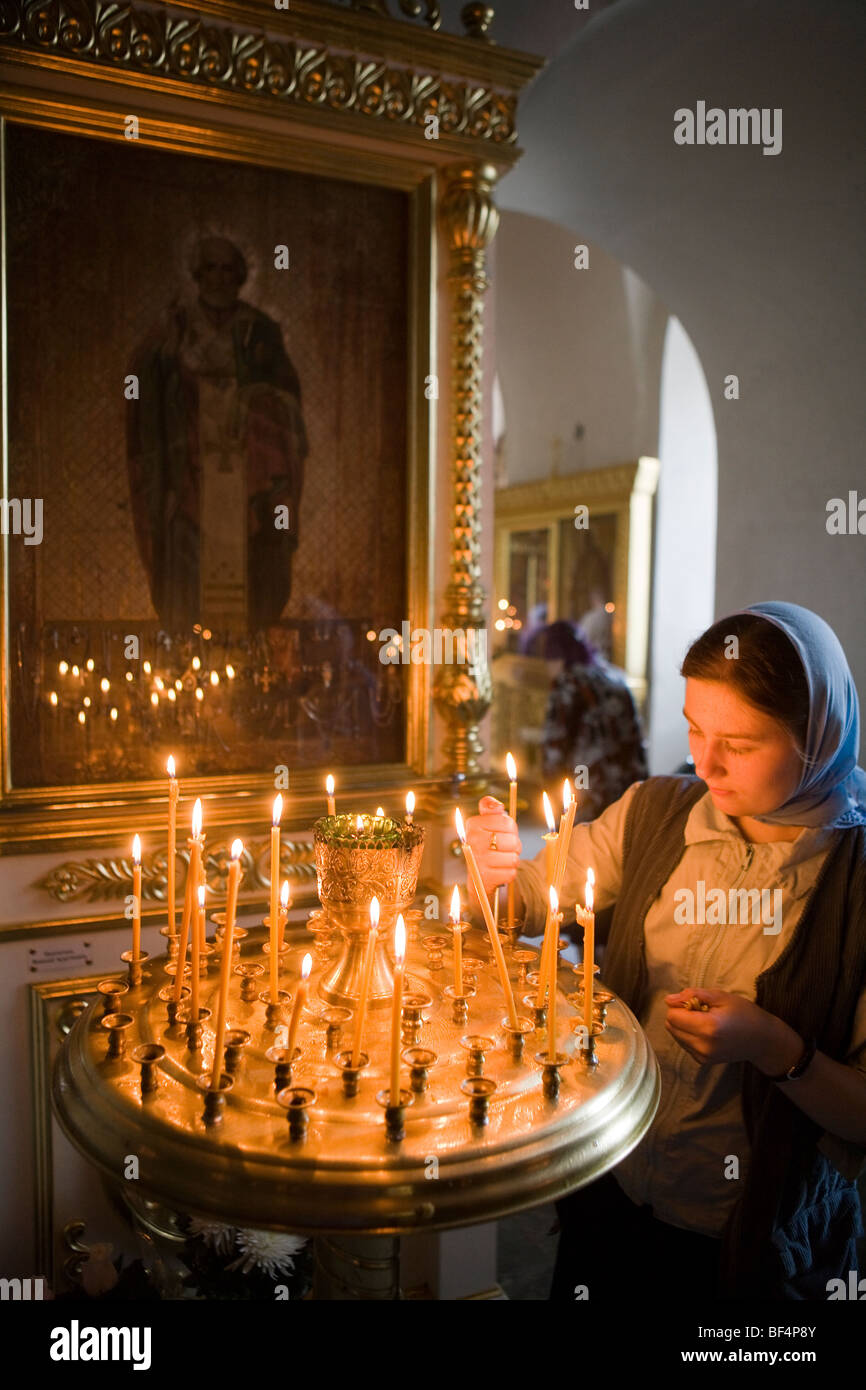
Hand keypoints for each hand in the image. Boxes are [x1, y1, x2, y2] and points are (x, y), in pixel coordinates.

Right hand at [463, 795, 521, 898]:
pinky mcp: (485, 877)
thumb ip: (490, 808)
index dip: (511, 829)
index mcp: (473, 824)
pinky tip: (499, 870)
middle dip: (514, 845)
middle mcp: (473, 841)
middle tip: (504, 848)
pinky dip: (509, 872)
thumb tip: (498, 806)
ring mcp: (478, 860)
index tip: (502, 832)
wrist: (477, 874)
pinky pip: (511, 872)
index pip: (508, 822)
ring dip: (512, 859)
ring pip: (514, 858)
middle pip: (513, 841)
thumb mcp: (485, 822)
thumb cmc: (486, 844)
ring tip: (502, 859)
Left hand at [663, 987, 798, 1068]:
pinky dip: (690, 1035)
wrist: (762, 1040)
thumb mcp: (720, 996)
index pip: (672, 1016)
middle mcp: (703, 1045)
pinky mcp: (703, 1062)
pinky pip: (685, 1044)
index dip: (680, 1005)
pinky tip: (708, 1032)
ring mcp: (703, 1056)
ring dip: (685, 1025)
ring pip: (676, 1036)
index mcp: (707, 1027)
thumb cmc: (744, 1013)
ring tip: (706, 1021)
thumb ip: (693, 995)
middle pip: (671, 1026)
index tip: (696, 1002)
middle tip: (701, 1011)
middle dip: (681, 1015)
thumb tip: (668, 1000)